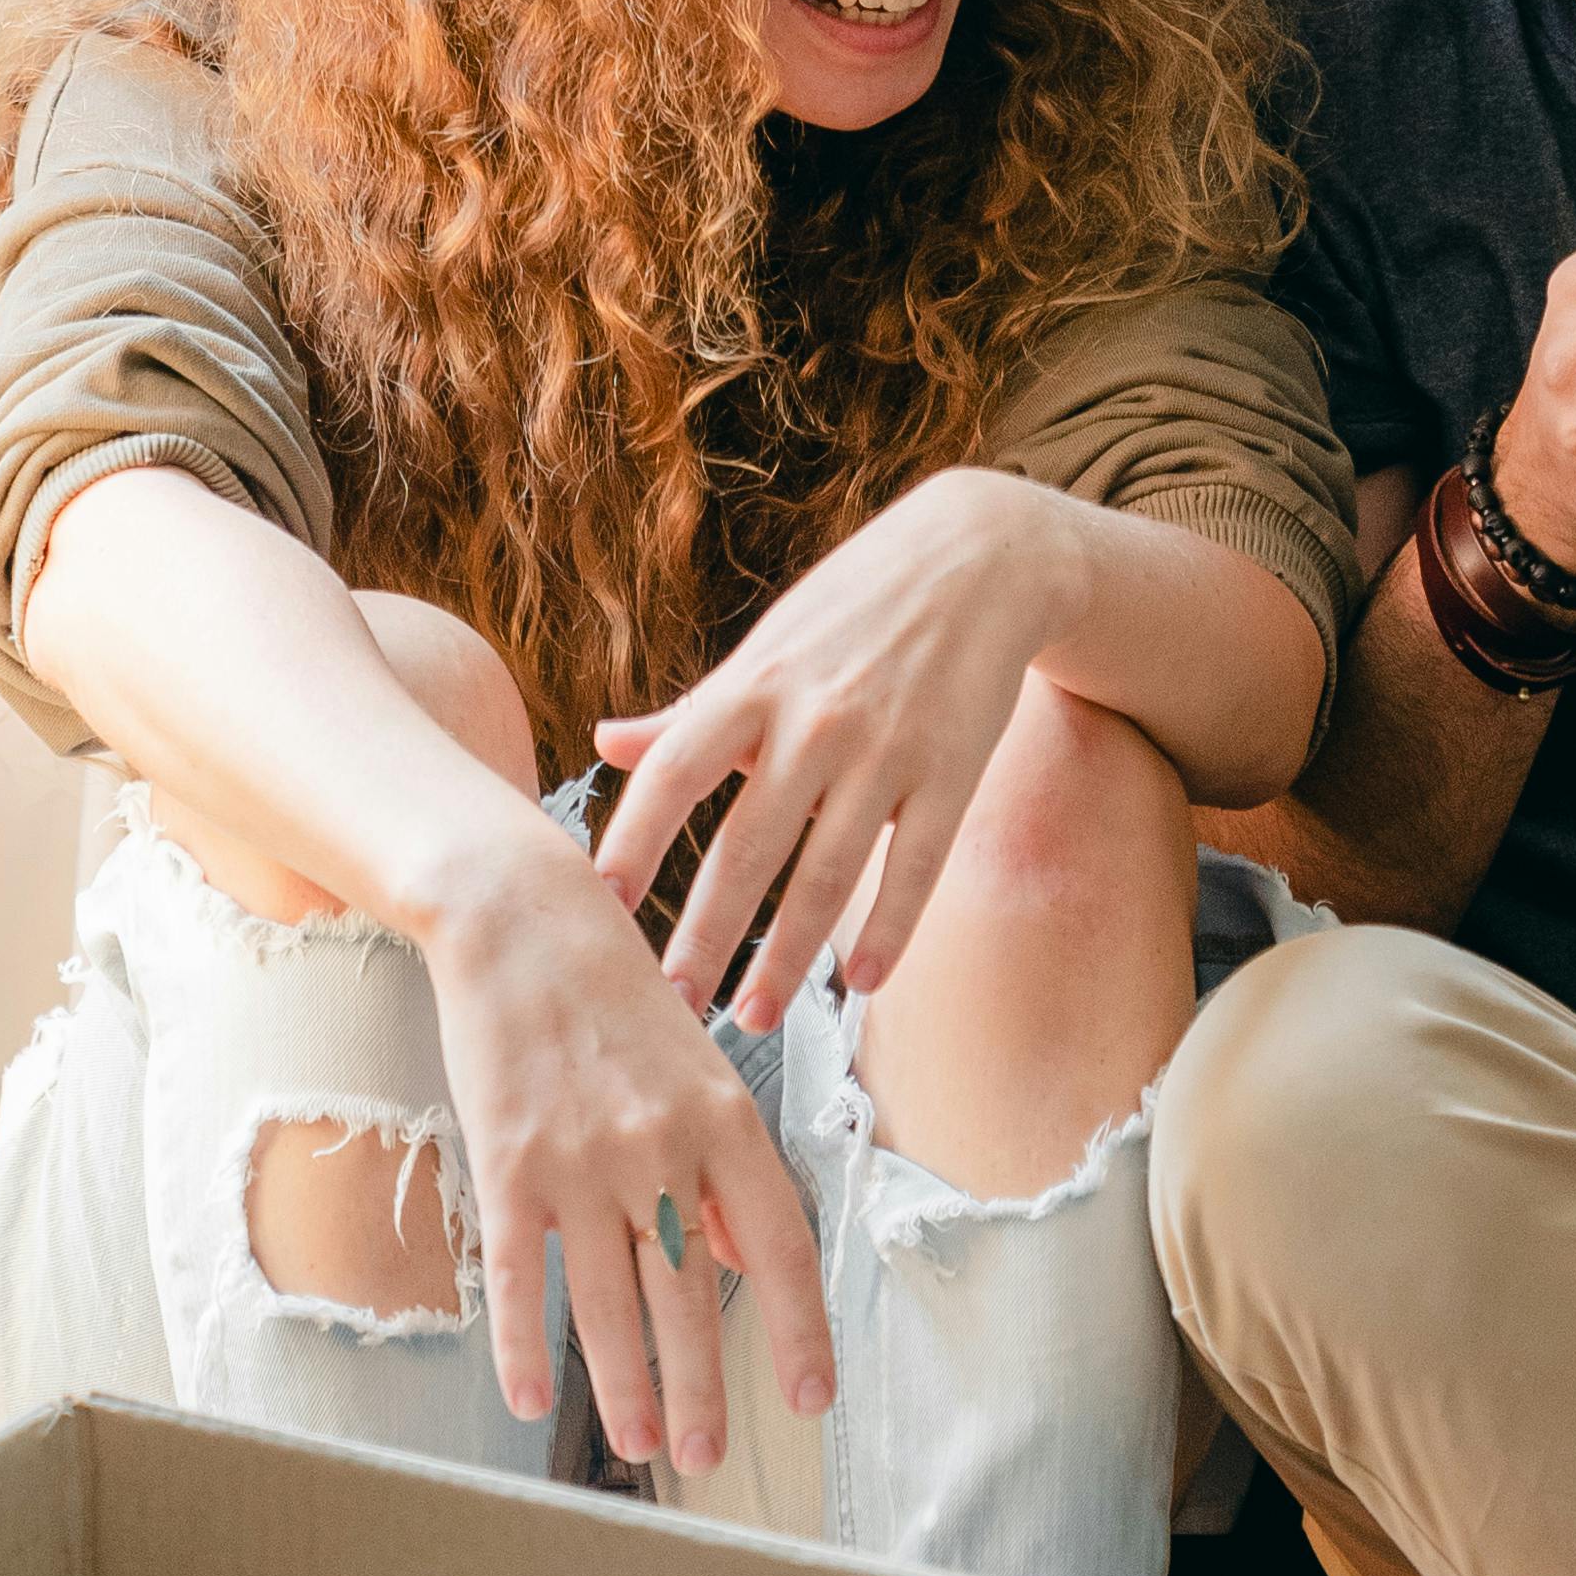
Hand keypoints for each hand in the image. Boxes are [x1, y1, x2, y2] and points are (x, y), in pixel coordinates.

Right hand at [423, 830, 829, 1479]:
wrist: (520, 917)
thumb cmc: (613, 997)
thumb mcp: (697, 1069)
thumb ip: (721, 1168)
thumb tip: (736, 1262)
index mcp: (727, 1121)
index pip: (779, 1248)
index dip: (800, 1330)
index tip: (811, 1399)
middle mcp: (664, 1147)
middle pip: (692, 1294)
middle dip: (704, 1387)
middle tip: (708, 1455)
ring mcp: (582, 1159)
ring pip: (610, 1301)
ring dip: (628, 1385)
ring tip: (641, 1446)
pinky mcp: (507, 1161)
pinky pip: (520, 1275)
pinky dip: (524, 1344)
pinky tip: (531, 1399)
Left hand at [591, 467, 1085, 1026]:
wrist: (979, 559)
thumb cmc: (853, 609)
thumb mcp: (764, 649)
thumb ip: (689, 713)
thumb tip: (604, 746)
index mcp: (752, 688)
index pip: (674, 774)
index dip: (633, 842)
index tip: (596, 910)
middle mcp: (813, 721)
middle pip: (746, 846)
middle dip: (704, 933)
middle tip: (668, 1006)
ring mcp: (886, 750)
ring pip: (827, 873)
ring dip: (787, 956)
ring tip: (750, 1017)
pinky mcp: (953, 771)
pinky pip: (915, 865)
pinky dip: (890, 928)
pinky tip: (861, 985)